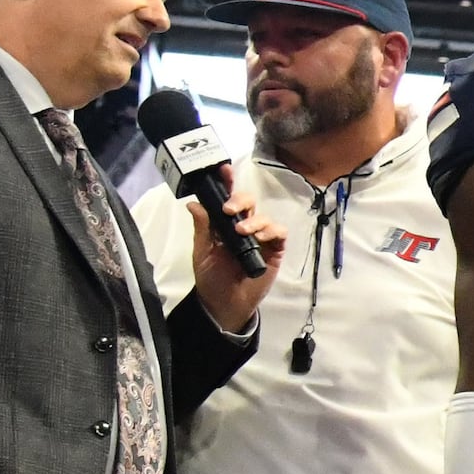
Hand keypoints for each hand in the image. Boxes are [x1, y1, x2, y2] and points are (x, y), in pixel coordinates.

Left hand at [190, 170, 287, 332]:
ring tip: (241, 232)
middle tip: (229, 209)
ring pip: (264, 217)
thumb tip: (194, 204)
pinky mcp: (274, 250)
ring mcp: (261, 238)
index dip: (227, 183)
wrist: (224, 303)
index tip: (224, 170)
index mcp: (225, 224)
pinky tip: (260, 237)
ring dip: (254, 220)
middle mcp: (244, 226)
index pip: (227, 200)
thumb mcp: (202, 252)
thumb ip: (202, 228)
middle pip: (249, 202)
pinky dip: (271, 231)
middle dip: (241, 200)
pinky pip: (279, 233)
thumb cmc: (211, 278)